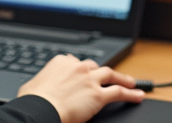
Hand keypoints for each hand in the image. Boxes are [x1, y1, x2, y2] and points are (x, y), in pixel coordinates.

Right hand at [17, 54, 144, 122]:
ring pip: (110, 74)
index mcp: (60, 63)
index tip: (83, 72)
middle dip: (101, 71)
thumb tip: (36, 88)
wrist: (42, 109)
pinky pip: (119, 92)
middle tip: (108, 76)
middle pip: (94, 66)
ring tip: (131, 82)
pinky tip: (138, 96)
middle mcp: (77, 67)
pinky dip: (131, 94)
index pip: (74, 62)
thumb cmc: (33, 101)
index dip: (80, 68)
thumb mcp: (32, 86)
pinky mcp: (99, 94)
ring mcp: (89, 80)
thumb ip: (41, 82)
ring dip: (122, 78)